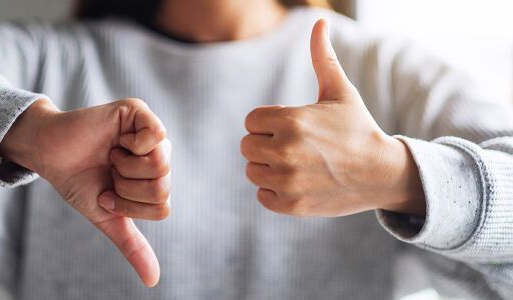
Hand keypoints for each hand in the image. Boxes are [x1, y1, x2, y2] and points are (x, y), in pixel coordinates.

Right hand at [0, 98, 169, 286]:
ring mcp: (151, 132)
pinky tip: (118, 141)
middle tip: (109, 173)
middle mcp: (159, 154)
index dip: (130, 206)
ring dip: (126, 168)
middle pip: (163, 186)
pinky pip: (156, 136)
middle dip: (126, 188)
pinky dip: (133, 146)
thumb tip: (152, 281)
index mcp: (156, 178)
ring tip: (111, 156)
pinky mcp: (139, 111)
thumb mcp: (108, 216)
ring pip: (161, 165)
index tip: (108, 193)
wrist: (49, 154)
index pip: (162, 206)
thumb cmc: (79, 181)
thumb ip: (132, 244)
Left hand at [240, 19, 424, 217]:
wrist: (382, 174)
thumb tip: (319, 20)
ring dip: (269, 167)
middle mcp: (285, 152)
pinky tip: (298, 182)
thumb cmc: (358, 129)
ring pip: (253, 170)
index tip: (292, 127)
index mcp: (291, 121)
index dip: (269, 123)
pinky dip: (275, 191)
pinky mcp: (291, 205)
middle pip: (247, 146)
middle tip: (294, 146)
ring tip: (297, 164)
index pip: (251, 121)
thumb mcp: (340, 91)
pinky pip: (262, 196)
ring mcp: (287, 181)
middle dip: (266, 144)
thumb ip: (322, 57)